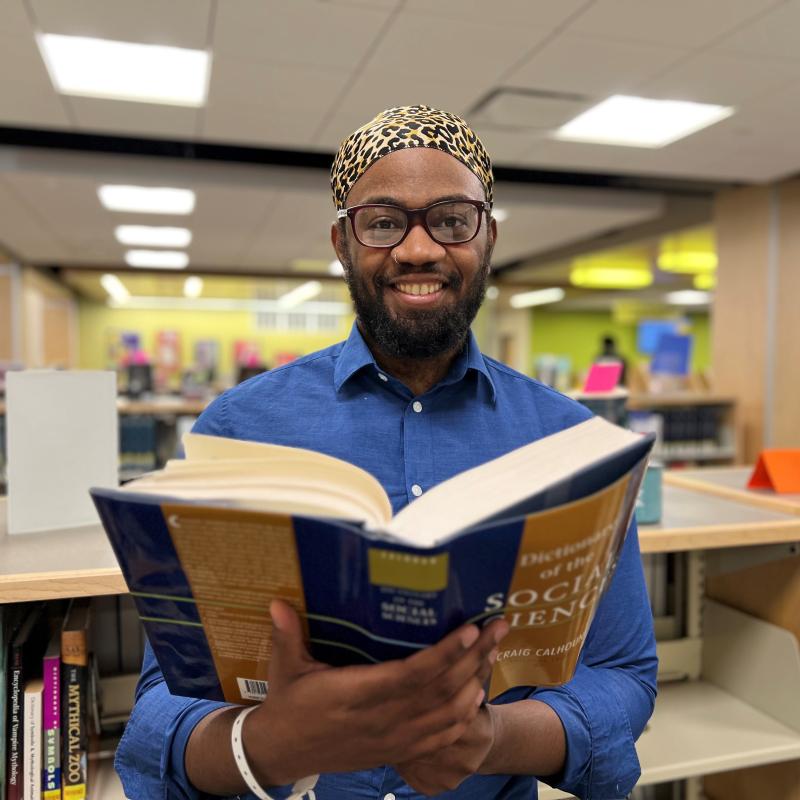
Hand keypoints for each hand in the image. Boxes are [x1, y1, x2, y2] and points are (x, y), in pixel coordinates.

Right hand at [243, 600, 508, 786]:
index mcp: (356, 695)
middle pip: (441, 690)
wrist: (284, 753)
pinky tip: (477, 692)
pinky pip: (441, 737)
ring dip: (477, 682)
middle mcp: (382, 719)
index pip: (411, 675)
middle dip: (475, 657)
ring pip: (448, 714)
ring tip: (494, 652)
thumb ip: (287, 634)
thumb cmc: (288, 703)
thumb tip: (277, 601)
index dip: (444, 654)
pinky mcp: (396, 750)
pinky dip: (464, 715)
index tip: (469, 630)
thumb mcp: (285, 668)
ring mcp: (393, 739)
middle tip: (498, 628)